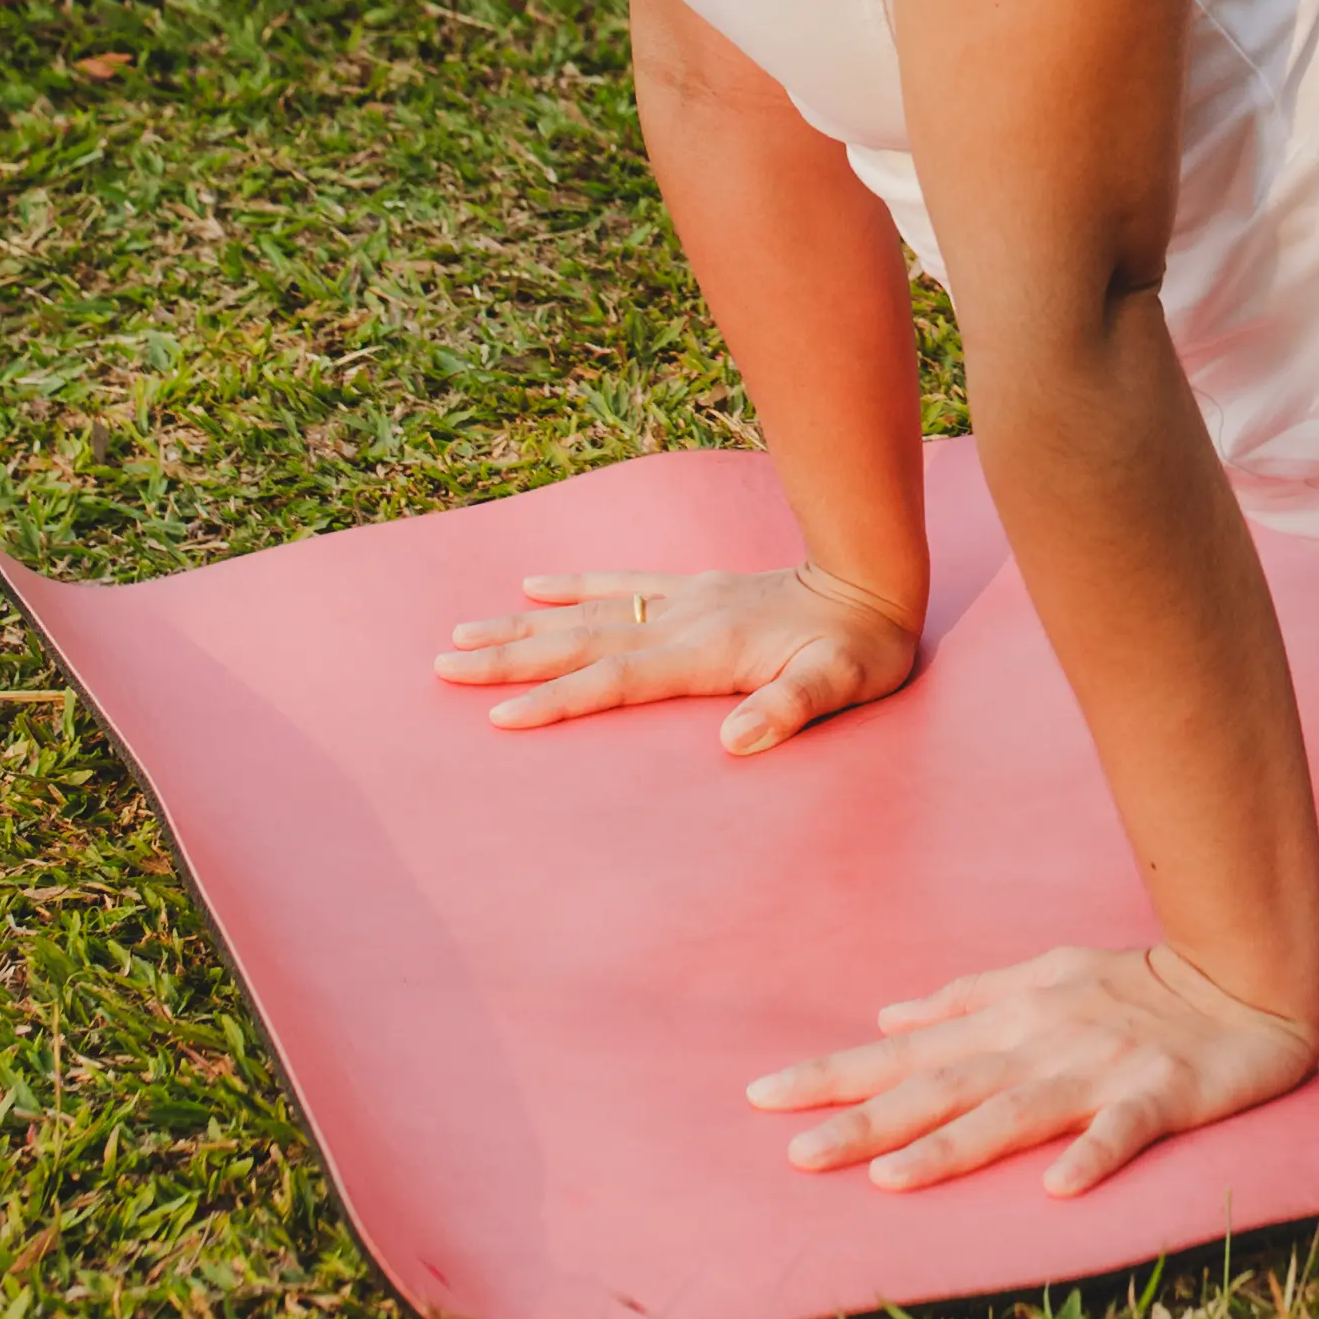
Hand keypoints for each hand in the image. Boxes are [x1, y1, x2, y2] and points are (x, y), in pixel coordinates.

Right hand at [431, 563, 917, 756]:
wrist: (875, 580)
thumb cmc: (861, 648)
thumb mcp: (839, 685)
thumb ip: (789, 709)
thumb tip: (739, 738)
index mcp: (704, 651)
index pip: (615, 680)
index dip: (558, 700)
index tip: (500, 716)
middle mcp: (680, 620)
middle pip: (579, 640)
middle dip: (510, 657)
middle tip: (442, 665)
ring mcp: (683, 600)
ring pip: (586, 612)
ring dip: (523, 625)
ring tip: (463, 633)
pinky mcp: (695, 589)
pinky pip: (620, 581)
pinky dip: (574, 583)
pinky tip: (535, 584)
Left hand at [749, 941, 1317, 1195]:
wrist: (1245, 977)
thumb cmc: (1137, 984)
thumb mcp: (1043, 976)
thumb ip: (966, 997)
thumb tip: (889, 1016)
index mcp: (1011, 1017)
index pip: (906, 1054)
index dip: (837, 1073)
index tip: (764, 1097)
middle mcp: (1041, 1041)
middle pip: (941, 1086)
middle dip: (866, 1118)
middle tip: (795, 1150)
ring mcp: (1099, 1068)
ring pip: (1014, 1112)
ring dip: (954, 1145)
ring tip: (891, 1177)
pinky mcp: (1160, 1093)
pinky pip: (1122, 1131)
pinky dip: (1091, 1156)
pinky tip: (1058, 1189)